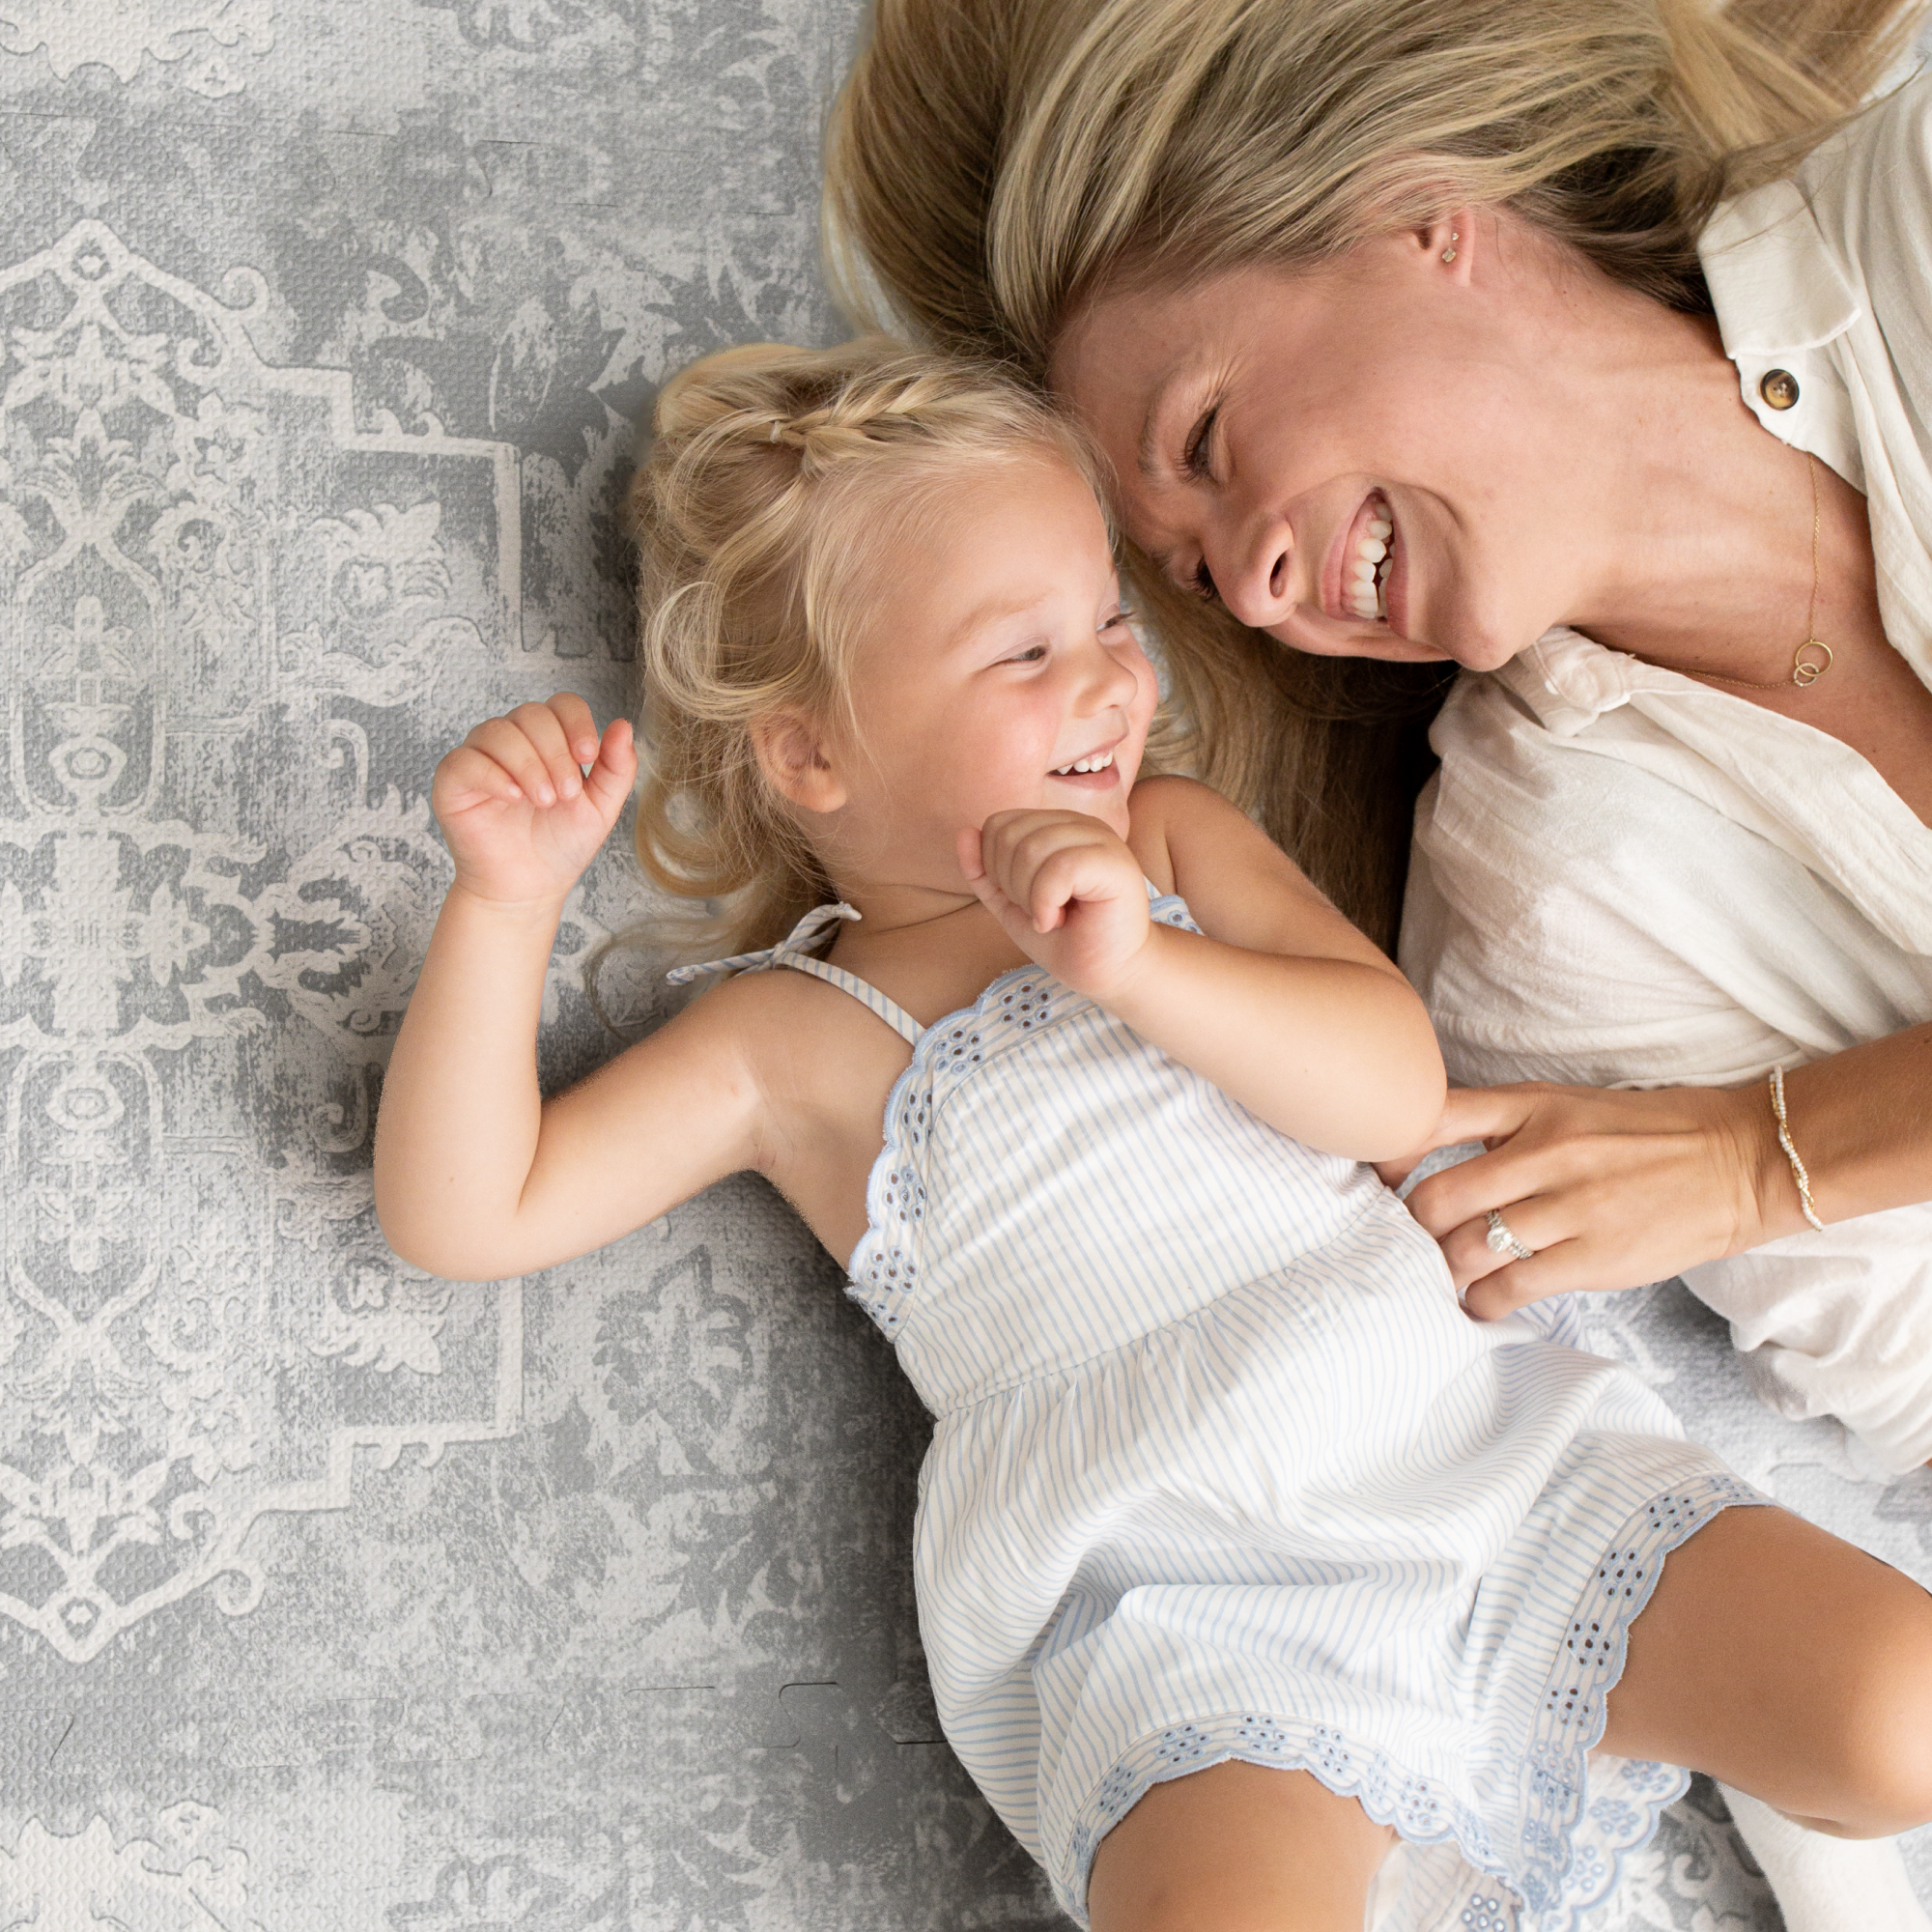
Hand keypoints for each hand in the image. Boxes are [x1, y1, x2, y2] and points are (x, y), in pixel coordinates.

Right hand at [432, 693, 636, 906]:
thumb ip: (617, 767)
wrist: (529, 886)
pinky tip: (513, 797)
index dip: (577, 723)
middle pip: (531, 714)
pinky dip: (493, 775)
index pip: (562, 704)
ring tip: (544, 801)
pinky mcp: (453, 780)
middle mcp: (512, 739)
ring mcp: (479, 756)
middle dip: (555, 752)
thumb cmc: (561, 844)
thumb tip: (624, 725)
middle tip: (565, 794)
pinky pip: (465, 760)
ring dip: (528, 765)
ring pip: (498, 731)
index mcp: (548, 739)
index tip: (588, 757)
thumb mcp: (601, 806)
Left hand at [958, 810, 1150, 998]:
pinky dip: (1046, 903)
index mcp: (1056, 825)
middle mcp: (1079, 824)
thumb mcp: (1010, 903)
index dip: (995, 869)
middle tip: (1039, 912)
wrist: (1104, 973)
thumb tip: (965, 832)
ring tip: (1051, 916)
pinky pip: (1060, 866)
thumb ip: (984, 870)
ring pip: (1032, 848)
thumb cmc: (1063, 938)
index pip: (999, 824)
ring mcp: (1100, 839)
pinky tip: (1058, 920)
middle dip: (1011, 885)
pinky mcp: (1116, 862)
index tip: (1025, 900)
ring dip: (1030, 898)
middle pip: (1010, 835)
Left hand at [1377, 1080, 1782, 1318]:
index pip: (1432, 1118)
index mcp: (1532, 1107)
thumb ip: (1501, 1124)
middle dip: (1410, 1229)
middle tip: (1407, 1243)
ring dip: (1443, 1270)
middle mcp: (1544, 1152)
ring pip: (1468, 1248)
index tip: (1379, 1177)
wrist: (1741, 1160)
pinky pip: (1512, 1287)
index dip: (1387, 1151)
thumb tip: (1428, 1148)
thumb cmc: (1647, 1133)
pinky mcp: (1596, 1257)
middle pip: (1437, 1198)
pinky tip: (1480, 1303)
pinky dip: (1483, 1302)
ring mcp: (1570, 1206)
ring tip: (1441, 1276)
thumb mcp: (1567, 1104)